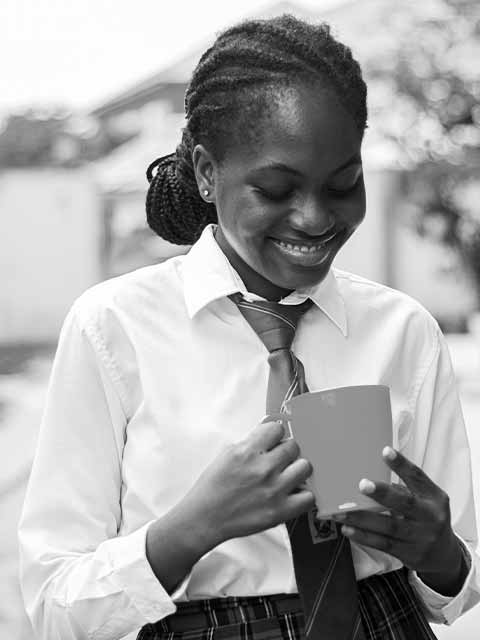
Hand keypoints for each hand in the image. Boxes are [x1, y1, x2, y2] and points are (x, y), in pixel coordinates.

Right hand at [181, 420, 314, 548]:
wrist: (205, 518)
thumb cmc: (214, 487)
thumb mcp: (227, 454)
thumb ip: (251, 441)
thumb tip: (270, 428)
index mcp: (247, 451)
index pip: (277, 428)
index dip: (275, 435)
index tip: (273, 442)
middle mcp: (262, 468)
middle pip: (294, 446)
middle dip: (287, 452)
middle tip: (279, 461)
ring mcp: (274, 490)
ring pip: (305, 467)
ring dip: (297, 470)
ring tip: (287, 476)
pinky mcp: (280, 511)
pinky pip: (309, 497)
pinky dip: (303, 495)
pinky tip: (292, 494)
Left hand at [330, 447, 466, 595]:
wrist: (444, 555)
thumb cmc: (427, 519)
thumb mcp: (426, 500)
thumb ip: (406, 488)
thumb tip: (371, 474)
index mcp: (434, 498)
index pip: (418, 477)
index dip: (402, 465)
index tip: (385, 451)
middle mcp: (430, 517)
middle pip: (405, 504)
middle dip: (383, 494)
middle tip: (362, 484)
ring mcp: (420, 537)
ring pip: (389, 527)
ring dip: (363, 519)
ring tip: (342, 513)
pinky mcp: (409, 554)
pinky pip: (383, 544)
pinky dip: (364, 537)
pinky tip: (348, 530)